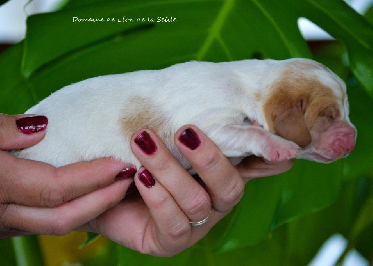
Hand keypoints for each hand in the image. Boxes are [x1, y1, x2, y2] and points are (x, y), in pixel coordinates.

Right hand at [0, 112, 133, 241]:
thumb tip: (41, 126)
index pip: (55, 186)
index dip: (93, 177)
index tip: (119, 164)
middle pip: (63, 215)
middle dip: (103, 200)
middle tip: (129, 179)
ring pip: (53, 226)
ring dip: (89, 210)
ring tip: (115, 188)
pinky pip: (39, 225)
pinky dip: (68, 214)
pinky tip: (82, 198)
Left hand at [81, 125, 292, 256]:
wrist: (103, 187)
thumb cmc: (139, 156)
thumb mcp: (166, 138)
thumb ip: (193, 130)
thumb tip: (229, 112)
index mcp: (220, 174)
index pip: (253, 166)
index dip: (267, 157)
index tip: (276, 142)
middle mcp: (215, 201)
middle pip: (231, 187)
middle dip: (208, 157)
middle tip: (184, 131)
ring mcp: (196, 225)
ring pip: (197, 201)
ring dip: (168, 169)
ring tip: (142, 142)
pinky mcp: (171, 242)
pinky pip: (174, 223)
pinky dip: (157, 197)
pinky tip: (140, 177)